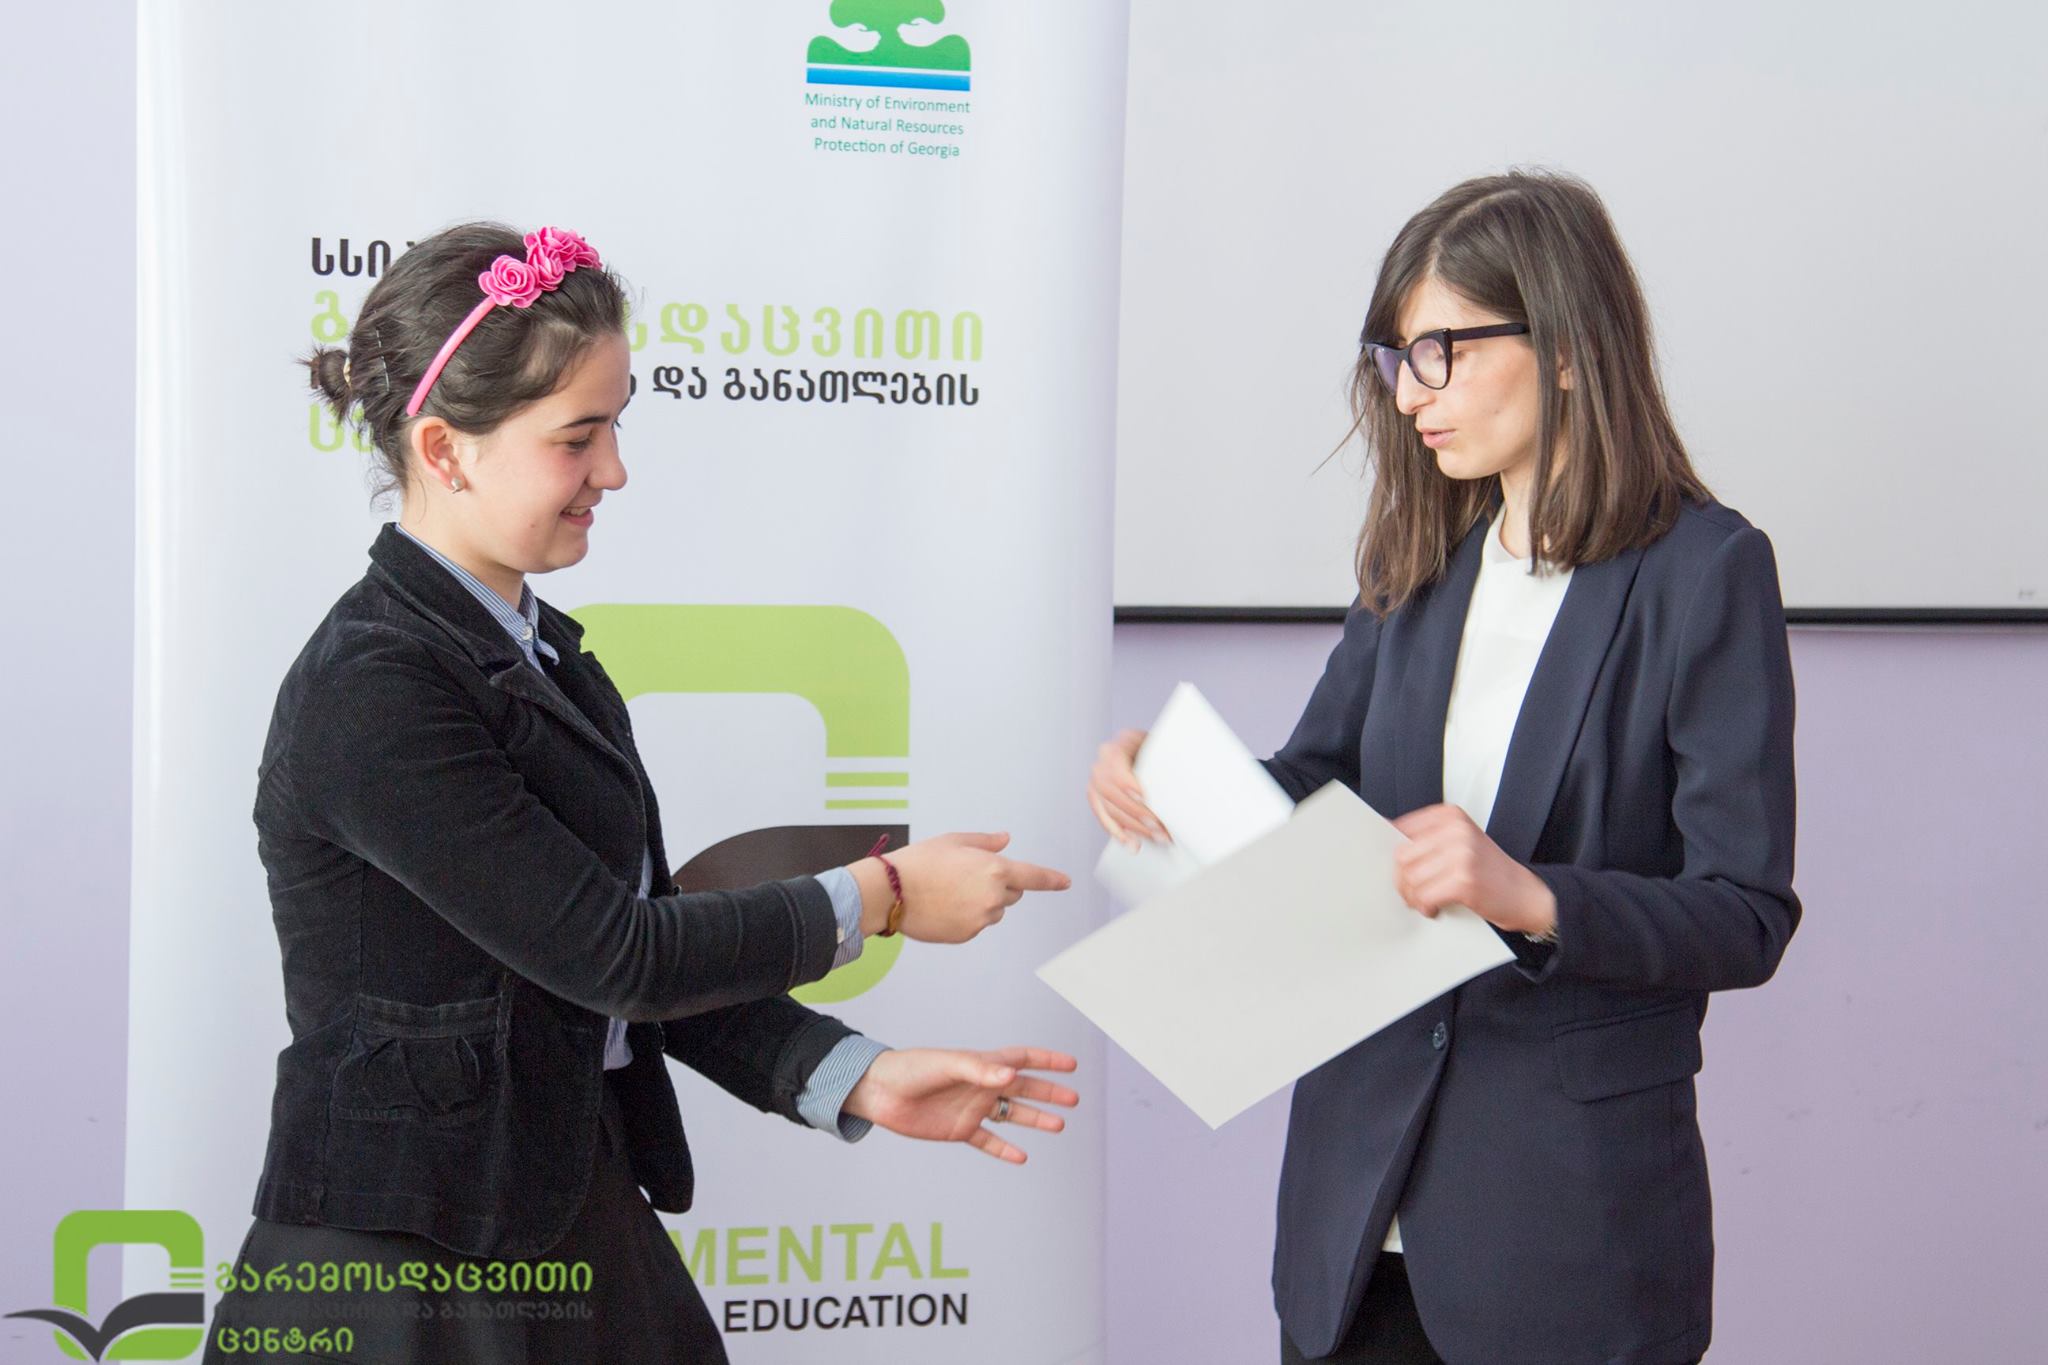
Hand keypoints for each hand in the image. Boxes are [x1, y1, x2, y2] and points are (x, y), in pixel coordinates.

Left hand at [842, 1046, 1079, 1164]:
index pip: (1021, 1059)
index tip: (1072, 1065)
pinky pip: (987, 1141)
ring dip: (1034, 1120)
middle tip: (1074, 1100)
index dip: (1047, 1061)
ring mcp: (971, 1108)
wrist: (879, 1092)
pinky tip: (1022, 1157)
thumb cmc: (910, 1069)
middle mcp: (980, 1085)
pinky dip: (1004, 1149)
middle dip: (1048, 1093)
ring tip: (1059, 1126)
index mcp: (981, 1064)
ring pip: (1011, 1115)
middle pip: (1023, 1088)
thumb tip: (1012, 1075)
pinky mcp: (958, 1130)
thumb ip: (980, 1069)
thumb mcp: (947, 1064)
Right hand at [851, 833, 1069, 943]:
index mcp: (995, 869)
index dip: (1052, 880)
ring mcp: (981, 919)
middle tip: (966, 877)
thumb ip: (986, 842)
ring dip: (982, 902)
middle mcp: (994, 897)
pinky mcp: (967, 934)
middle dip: (999, 886)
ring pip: (993, 911)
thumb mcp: (955, 841)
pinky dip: (967, 917)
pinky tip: (944, 907)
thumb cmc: (921, 861)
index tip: (1065, 882)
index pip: (1034, 877)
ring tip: (949, 892)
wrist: (892, 891)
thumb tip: (1006, 839)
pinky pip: (976, 925)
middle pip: (1012, 894)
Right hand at [1087, 729, 1168, 848]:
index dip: (1127, 783)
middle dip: (1135, 812)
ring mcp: (1097, 781)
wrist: (1148, 756)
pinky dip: (1118, 833)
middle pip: (1110, 791)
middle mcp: (1103, 763)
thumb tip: (1181, 782)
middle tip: (1157, 825)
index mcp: (1118, 746)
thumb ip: (1164, 761)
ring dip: (1132, 827)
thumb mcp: (1161, 750)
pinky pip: (1104, 818)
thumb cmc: (1157, 753)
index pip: (1115, 765)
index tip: (1143, 797)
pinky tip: (1131, 843)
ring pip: (1108, 808)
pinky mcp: (1097, 799)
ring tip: (1154, 837)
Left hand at [1390, 804, 1556, 936]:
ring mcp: (1461, 854)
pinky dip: (1426, 906)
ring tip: (1426, 900)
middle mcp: (1455, 830)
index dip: (1395, 854)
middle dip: (1402, 880)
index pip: (1401, 829)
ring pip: (1410, 879)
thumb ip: (1428, 840)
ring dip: (1413, 897)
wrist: (1526, 893)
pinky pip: (1424, 896)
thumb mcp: (1460, 842)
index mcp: (1450, 816)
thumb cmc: (1489, 871)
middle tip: (1413, 892)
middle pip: (1402, 856)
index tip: (1397, 868)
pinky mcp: (1464, 880)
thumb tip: (1385, 848)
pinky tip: (1435, 908)